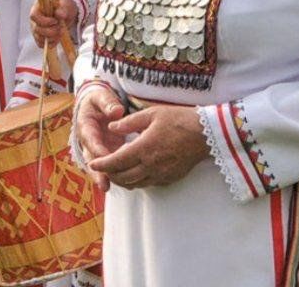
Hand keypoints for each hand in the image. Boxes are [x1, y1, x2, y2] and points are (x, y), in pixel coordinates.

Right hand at [30, 0, 79, 49]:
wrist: (66, 13)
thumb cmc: (63, 5)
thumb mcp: (65, 4)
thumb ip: (63, 9)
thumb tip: (59, 15)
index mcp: (37, 8)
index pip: (34, 16)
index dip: (44, 21)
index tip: (55, 21)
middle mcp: (34, 20)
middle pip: (36, 29)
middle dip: (51, 31)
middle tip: (61, 27)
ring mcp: (36, 29)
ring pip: (39, 38)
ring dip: (52, 38)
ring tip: (61, 32)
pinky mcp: (40, 37)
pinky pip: (41, 44)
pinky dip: (51, 43)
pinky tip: (57, 38)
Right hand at [74, 86, 126, 190]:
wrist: (95, 106)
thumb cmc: (98, 100)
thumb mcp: (101, 96)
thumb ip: (108, 102)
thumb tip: (116, 111)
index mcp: (86, 126)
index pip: (90, 139)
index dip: (97, 149)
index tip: (104, 156)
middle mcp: (88, 141)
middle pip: (90, 159)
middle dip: (97, 172)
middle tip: (103, 183)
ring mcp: (95, 149)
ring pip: (97, 166)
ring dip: (102, 178)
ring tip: (108, 188)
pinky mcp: (104, 154)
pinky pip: (107, 166)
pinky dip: (114, 175)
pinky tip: (124, 183)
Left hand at [86, 104, 210, 189]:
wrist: (207, 133)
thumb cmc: (179, 119)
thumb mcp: (152, 114)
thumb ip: (129, 122)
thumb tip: (111, 127)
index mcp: (144, 148)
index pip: (115, 162)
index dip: (101, 164)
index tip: (92, 163)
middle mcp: (151, 165)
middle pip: (122, 178)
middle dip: (109, 174)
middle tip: (102, 167)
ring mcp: (161, 174)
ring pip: (135, 184)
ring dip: (122, 180)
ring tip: (115, 172)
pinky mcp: (170, 178)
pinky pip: (148, 184)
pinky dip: (137, 181)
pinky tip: (135, 173)